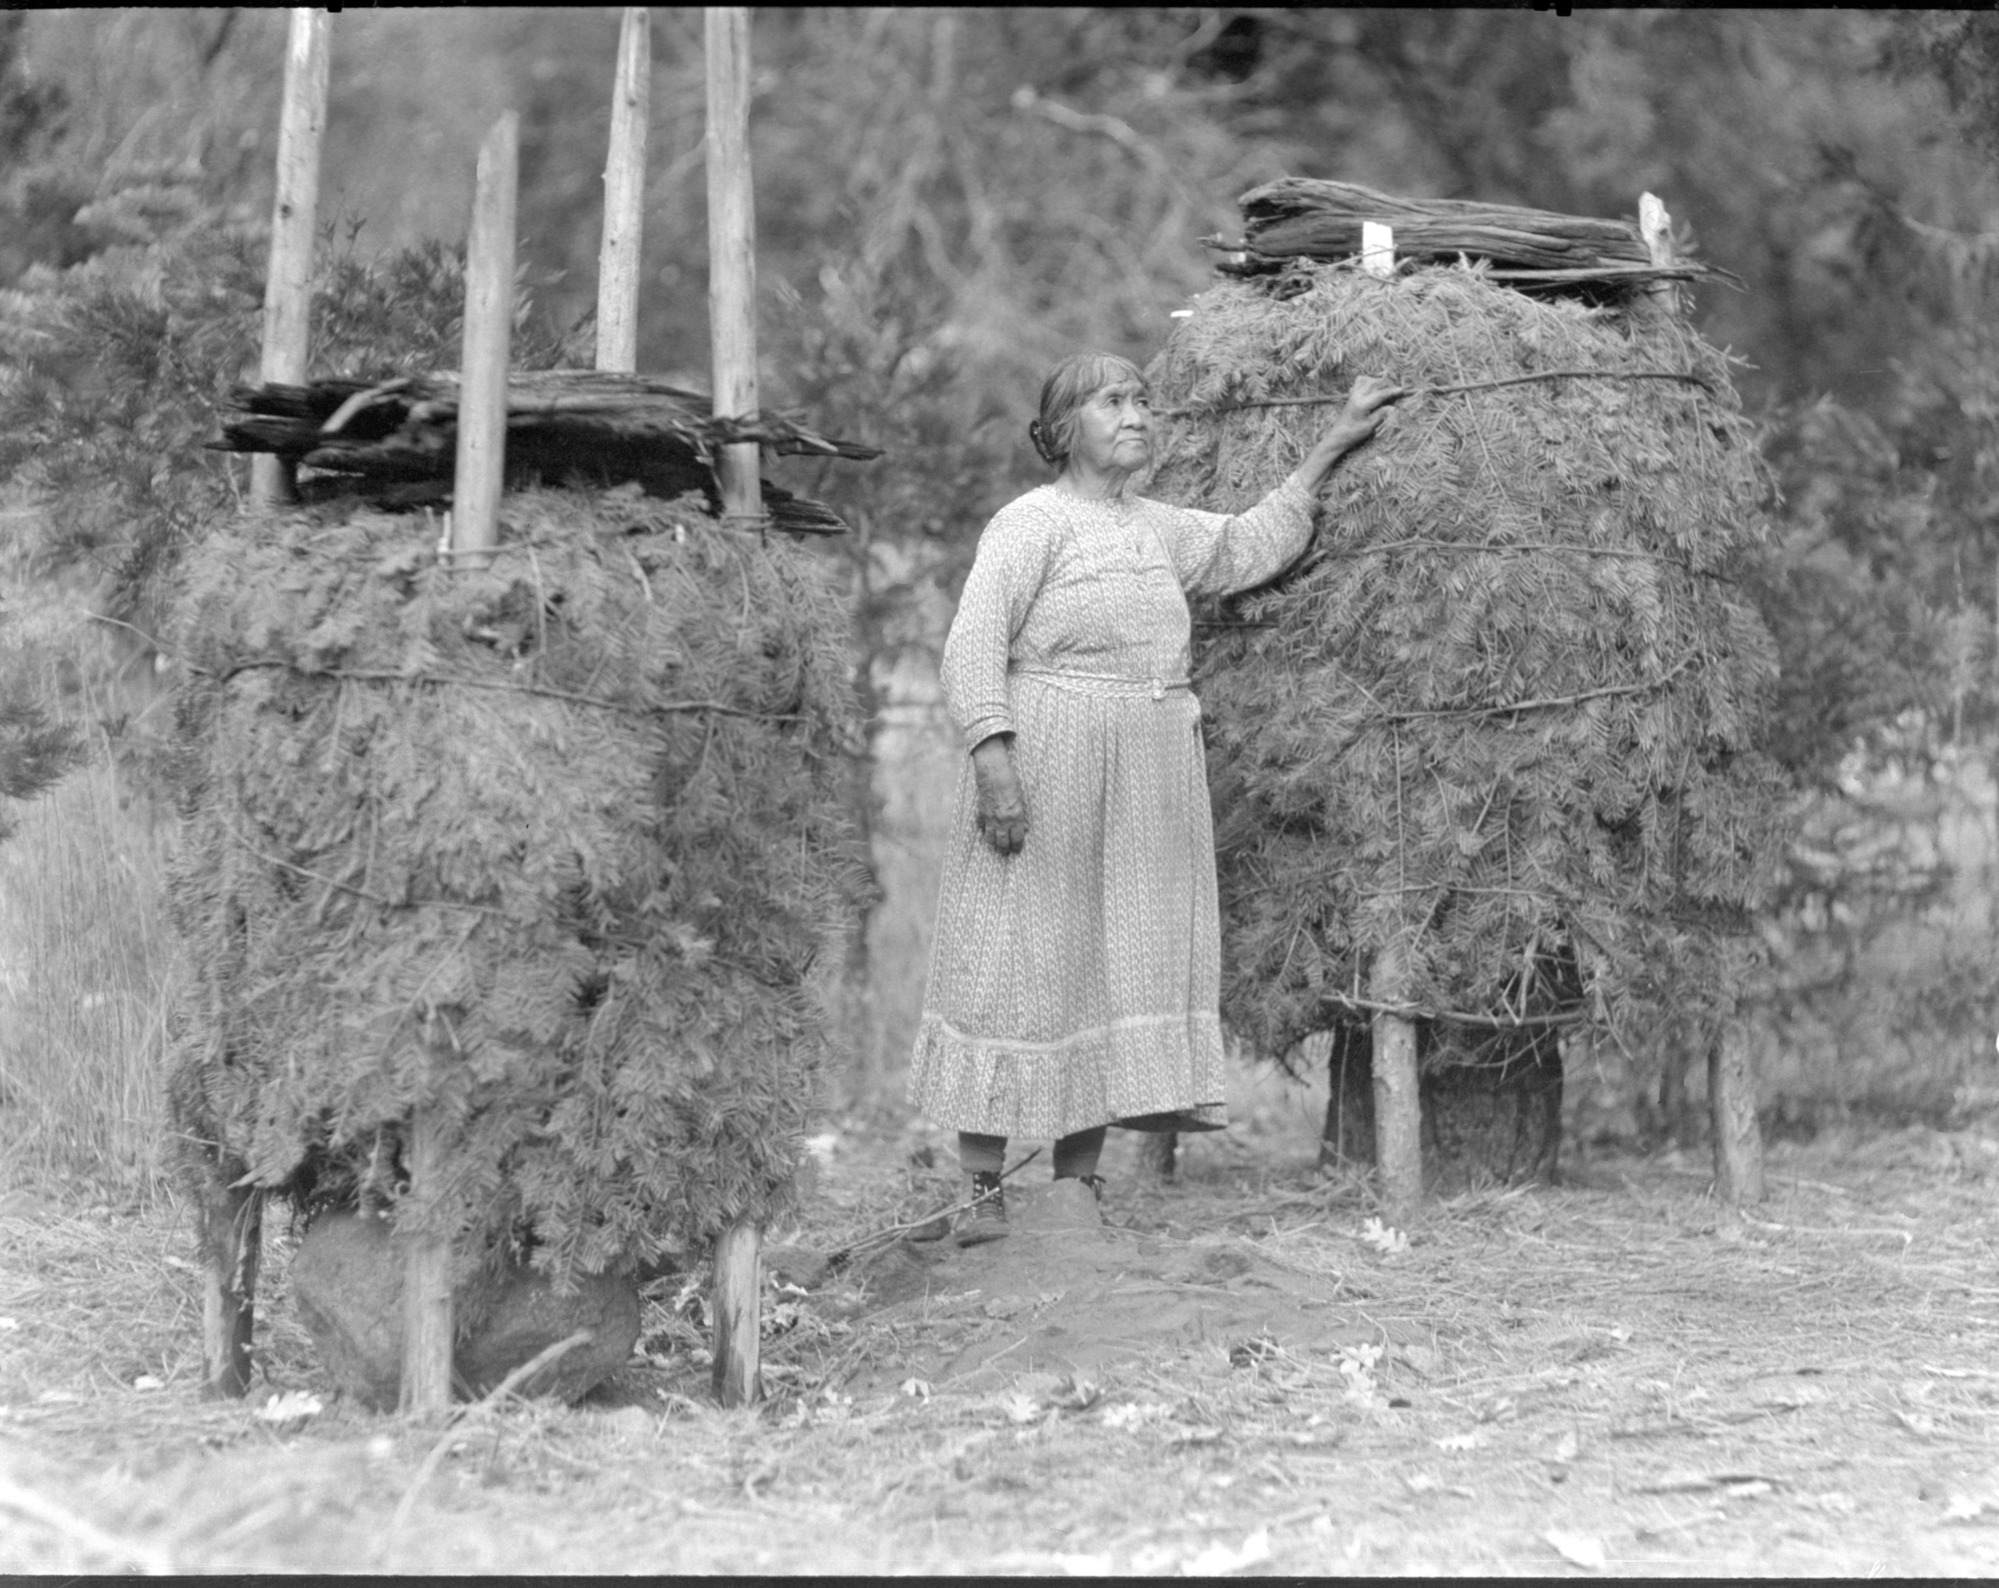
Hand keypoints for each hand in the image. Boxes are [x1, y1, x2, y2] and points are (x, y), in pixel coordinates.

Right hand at [971, 736, 1028, 855]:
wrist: (992, 770)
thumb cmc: (1009, 780)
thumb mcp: (1021, 797)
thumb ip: (1022, 814)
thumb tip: (1024, 826)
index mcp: (1015, 816)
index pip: (1017, 838)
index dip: (1017, 846)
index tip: (1018, 849)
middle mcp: (1002, 820)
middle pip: (1002, 843)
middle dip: (1005, 850)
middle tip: (1006, 853)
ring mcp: (990, 817)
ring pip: (990, 838)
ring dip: (993, 843)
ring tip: (996, 845)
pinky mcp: (981, 812)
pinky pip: (981, 827)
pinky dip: (984, 831)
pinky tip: (986, 832)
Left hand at [1297, 374, 1408, 491]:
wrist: (1337, 436)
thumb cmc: (1353, 434)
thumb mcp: (1369, 427)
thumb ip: (1380, 415)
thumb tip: (1393, 407)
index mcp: (1362, 404)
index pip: (1380, 394)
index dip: (1392, 391)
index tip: (1402, 389)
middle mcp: (1357, 396)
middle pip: (1374, 383)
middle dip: (1387, 384)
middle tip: (1397, 390)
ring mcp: (1353, 395)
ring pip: (1367, 380)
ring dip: (1378, 381)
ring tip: (1387, 388)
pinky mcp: (1351, 396)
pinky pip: (1359, 382)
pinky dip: (1368, 381)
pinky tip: (1373, 388)